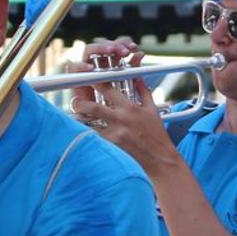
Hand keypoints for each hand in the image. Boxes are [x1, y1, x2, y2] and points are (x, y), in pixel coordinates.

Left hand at [68, 39, 175, 174]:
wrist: (160, 158)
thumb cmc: (157, 135)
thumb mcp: (152, 110)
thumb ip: (143, 91)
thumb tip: (137, 77)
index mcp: (130, 107)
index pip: (107, 89)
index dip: (94, 82)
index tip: (87, 79)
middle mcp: (121, 118)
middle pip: (92, 106)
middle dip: (80, 103)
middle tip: (76, 102)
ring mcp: (115, 133)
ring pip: (89, 123)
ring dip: (81, 119)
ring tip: (78, 117)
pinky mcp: (112, 145)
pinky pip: (95, 137)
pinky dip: (88, 133)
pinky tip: (84, 133)